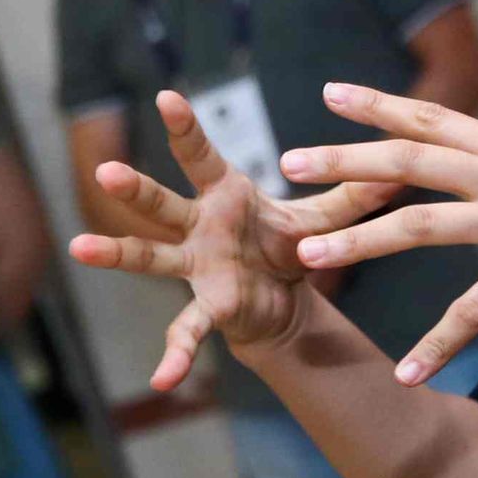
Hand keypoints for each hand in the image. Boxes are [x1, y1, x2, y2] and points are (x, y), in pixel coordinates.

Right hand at [67, 91, 393, 392]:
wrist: (282, 301)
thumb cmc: (289, 244)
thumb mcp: (320, 219)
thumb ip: (352, 195)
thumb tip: (397, 167)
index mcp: (225, 194)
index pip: (199, 154)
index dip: (183, 127)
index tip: (166, 97)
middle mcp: (199, 226)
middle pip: (161, 203)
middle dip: (135, 189)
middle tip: (105, 170)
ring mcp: (195, 266)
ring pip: (151, 257)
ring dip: (117, 254)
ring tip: (81, 247)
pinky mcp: (207, 306)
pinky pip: (186, 330)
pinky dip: (176, 355)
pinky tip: (164, 380)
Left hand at [281, 81, 477, 383]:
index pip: (430, 118)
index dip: (378, 105)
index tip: (328, 94)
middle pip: (405, 161)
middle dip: (342, 163)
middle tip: (286, 163)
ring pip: (420, 226)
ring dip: (359, 243)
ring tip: (307, 256)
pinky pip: (475, 310)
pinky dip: (439, 343)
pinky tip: (409, 372)